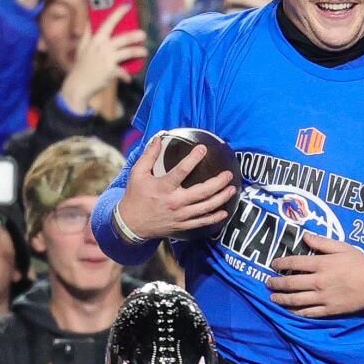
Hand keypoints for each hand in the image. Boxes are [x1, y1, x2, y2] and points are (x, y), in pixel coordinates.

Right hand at [59, 4, 147, 112]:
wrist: (78, 84)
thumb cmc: (81, 64)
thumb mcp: (82, 46)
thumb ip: (88, 32)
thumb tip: (90, 18)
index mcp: (96, 39)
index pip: (109, 22)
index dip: (119, 13)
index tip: (128, 5)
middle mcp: (102, 47)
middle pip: (124, 38)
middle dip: (135, 35)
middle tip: (144, 35)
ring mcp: (107, 59)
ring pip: (128, 52)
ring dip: (139, 52)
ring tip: (144, 52)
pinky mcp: (111, 71)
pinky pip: (124, 72)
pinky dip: (126, 76)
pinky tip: (128, 79)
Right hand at [114, 133, 238, 240]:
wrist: (130, 224)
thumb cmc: (135, 196)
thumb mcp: (137, 173)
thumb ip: (149, 155)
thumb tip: (159, 138)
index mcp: (163, 187)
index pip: (182, 171)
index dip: (193, 159)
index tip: (203, 149)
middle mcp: (174, 202)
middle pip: (202, 192)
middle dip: (218, 183)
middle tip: (229, 174)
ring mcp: (180, 215)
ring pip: (205, 207)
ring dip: (221, 198)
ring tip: (232, 189)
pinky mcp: (182, 225)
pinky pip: (202, 222)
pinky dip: (214, 218)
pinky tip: (224, 212)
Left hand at [266, 232, 363, 316]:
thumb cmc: (359, 263)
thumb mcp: (342, 247)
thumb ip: (322, 242)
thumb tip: (304, 236)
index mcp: (322, 264)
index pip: (295, 262)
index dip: (281, 263)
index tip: (273, 264)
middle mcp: (318, 282)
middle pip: (291, 283)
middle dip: (276, 283)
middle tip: (268, 283)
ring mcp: (322, 298)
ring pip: (296, 300)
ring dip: (281, 299)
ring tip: (273, 298)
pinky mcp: (328, 310)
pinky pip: (308, 312)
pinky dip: (296, 312)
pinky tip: (289, 311)